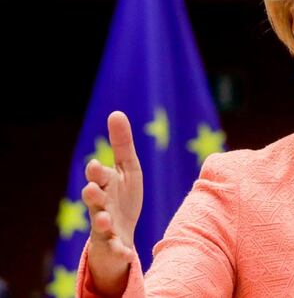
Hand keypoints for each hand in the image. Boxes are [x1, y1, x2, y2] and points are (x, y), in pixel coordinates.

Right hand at [82, 111, 143, 294]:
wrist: (120, 232)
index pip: (99, 176)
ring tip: (104, 219)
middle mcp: (100, 205)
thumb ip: (122, 144)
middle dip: (92, 194)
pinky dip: (120, 250)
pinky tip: (127, 254)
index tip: (96, 165)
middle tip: (92, 189)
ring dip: (101, 221)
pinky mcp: (113, 243)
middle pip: (94, 199)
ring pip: (99, 223)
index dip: (97, 172)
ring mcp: (104, 225)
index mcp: (104, 185)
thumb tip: (115, 113)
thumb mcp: (127, 169)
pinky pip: (115, 248)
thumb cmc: (122, 195)